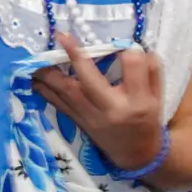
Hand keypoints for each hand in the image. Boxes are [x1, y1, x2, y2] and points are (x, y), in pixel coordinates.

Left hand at [31, 33, 163, 171]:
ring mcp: (92, 117)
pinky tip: (34, 79)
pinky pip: (59, 105)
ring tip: (36, 57)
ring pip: (68, 93)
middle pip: (91, 82)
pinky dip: (45, 91)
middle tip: (61, 37)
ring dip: (50, 75)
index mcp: (138, 101)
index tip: (127, 47)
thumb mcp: (158, 96)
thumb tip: (135, 48)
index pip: (133, 69)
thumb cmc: (147, 119)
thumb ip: (150, 71)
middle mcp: (112, 108)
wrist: (137, 154)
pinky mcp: (79, 123)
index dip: (130, 55)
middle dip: (75, 58)